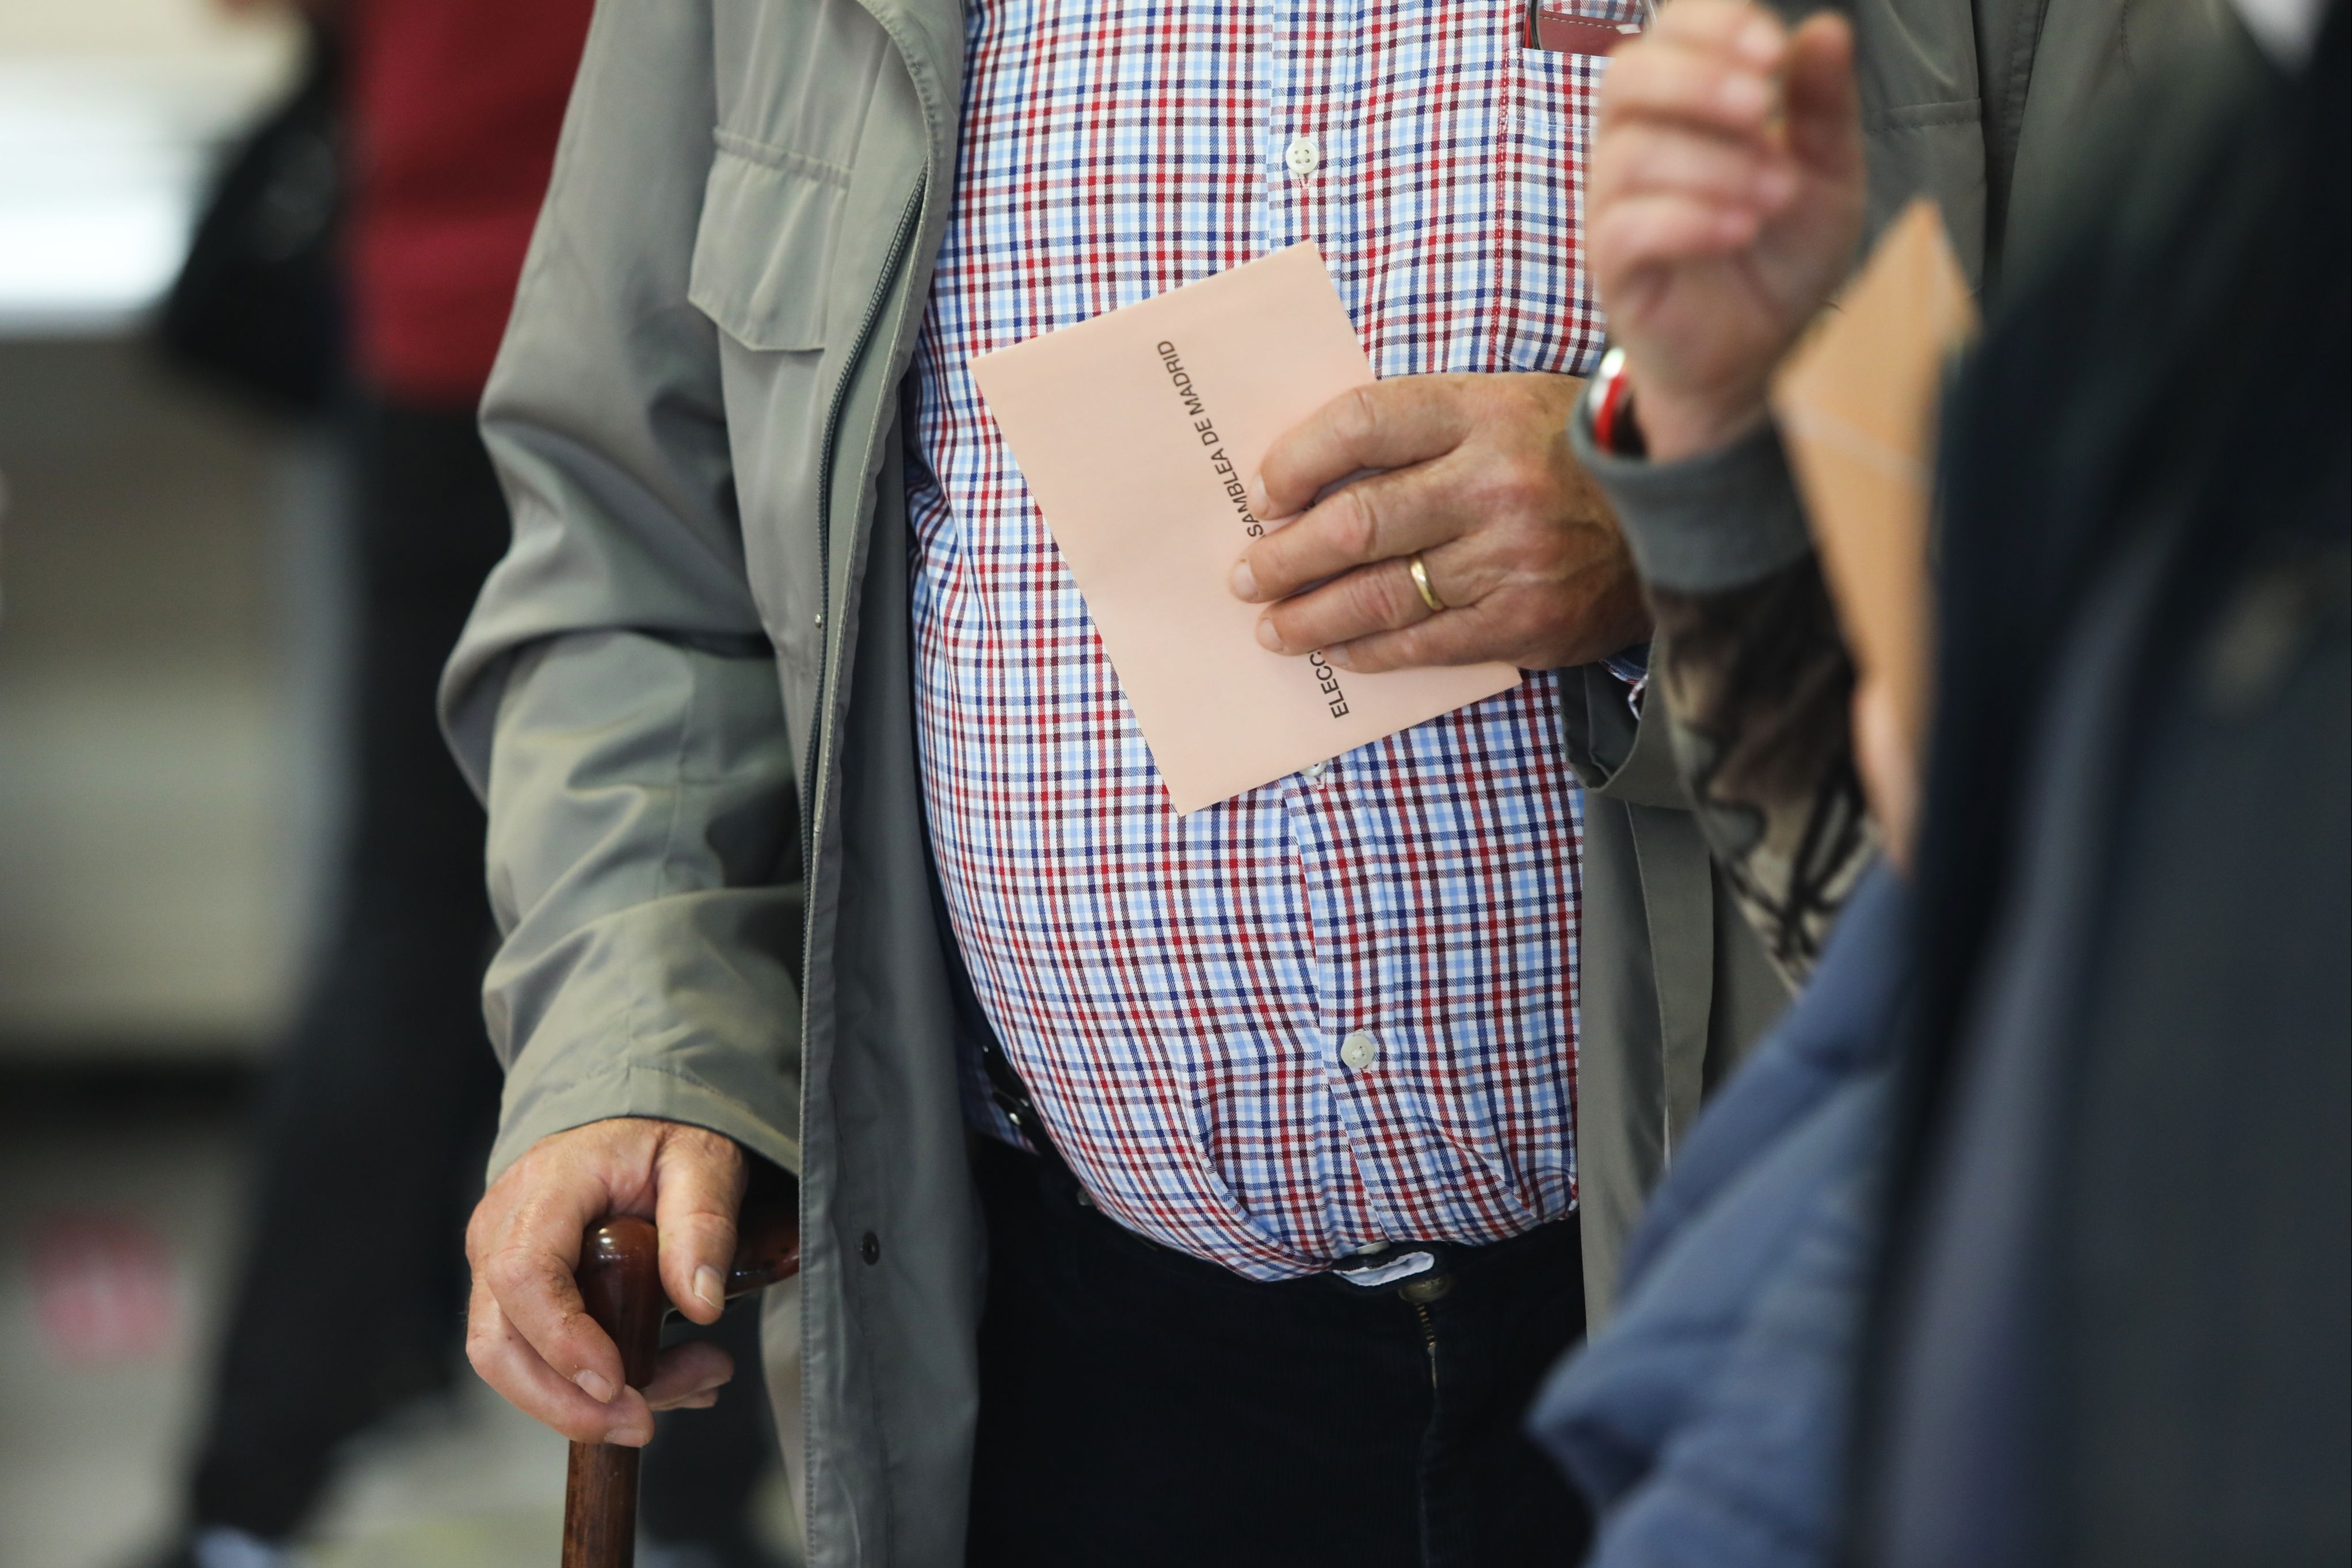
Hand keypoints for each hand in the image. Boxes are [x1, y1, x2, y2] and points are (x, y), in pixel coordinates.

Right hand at [465, 1118, 746, 1445]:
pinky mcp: (516, 1297)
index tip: (618, 1381)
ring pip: (514, 1363)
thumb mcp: (701, 1160)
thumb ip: (703, 1221)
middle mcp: (501, 1228)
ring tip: (697, 1381)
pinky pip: (541, 1359)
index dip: (562, 1339)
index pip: (524, 1273)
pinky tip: (676, 1379)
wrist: (630, 1128)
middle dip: (566, 1403)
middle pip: (498, 1340)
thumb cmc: (660, 1139)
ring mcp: (498, 1265)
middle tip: (644, 1425)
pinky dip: (601, 1387)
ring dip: (594, 1402)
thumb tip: (702, 1305)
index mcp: (546, 1185)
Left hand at [1229, 373, 1647, 672]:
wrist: (1676, 505)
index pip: (1360, 424)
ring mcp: (1512, 558)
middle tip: (1245, 575)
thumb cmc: (1564, 452)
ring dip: (1310, 615)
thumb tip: (1309, 484)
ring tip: (1273, 625)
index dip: (1295, 461)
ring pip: (1380, 594)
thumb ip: (1418, 435)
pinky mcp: (1526, 621)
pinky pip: (1425, 643)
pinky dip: (1369, 650)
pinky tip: (1338, 650)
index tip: (1261, 492)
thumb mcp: (1501, 407)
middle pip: (1356, 521)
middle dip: (1284, 556)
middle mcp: (1493, 484)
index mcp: (1482, 412)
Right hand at [1588, 0, 1863, 459]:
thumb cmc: (1780, 254)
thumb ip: (1823, 106)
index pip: (1670, 31)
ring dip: (1711, 164)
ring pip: (1629, 153)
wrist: (1758, 351)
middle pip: (1626, 76)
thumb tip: (1824, 30)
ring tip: (1777, 193)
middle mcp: (1637, 142)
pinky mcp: (1610, 266)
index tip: (1775, 53)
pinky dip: (1687, 220)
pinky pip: (1623, 228)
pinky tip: (1741, 229)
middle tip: (1761, 107)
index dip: (1714, 26)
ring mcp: (1615, 205)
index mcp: (1685, 104)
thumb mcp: (1827, 172)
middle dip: (1696, 81)